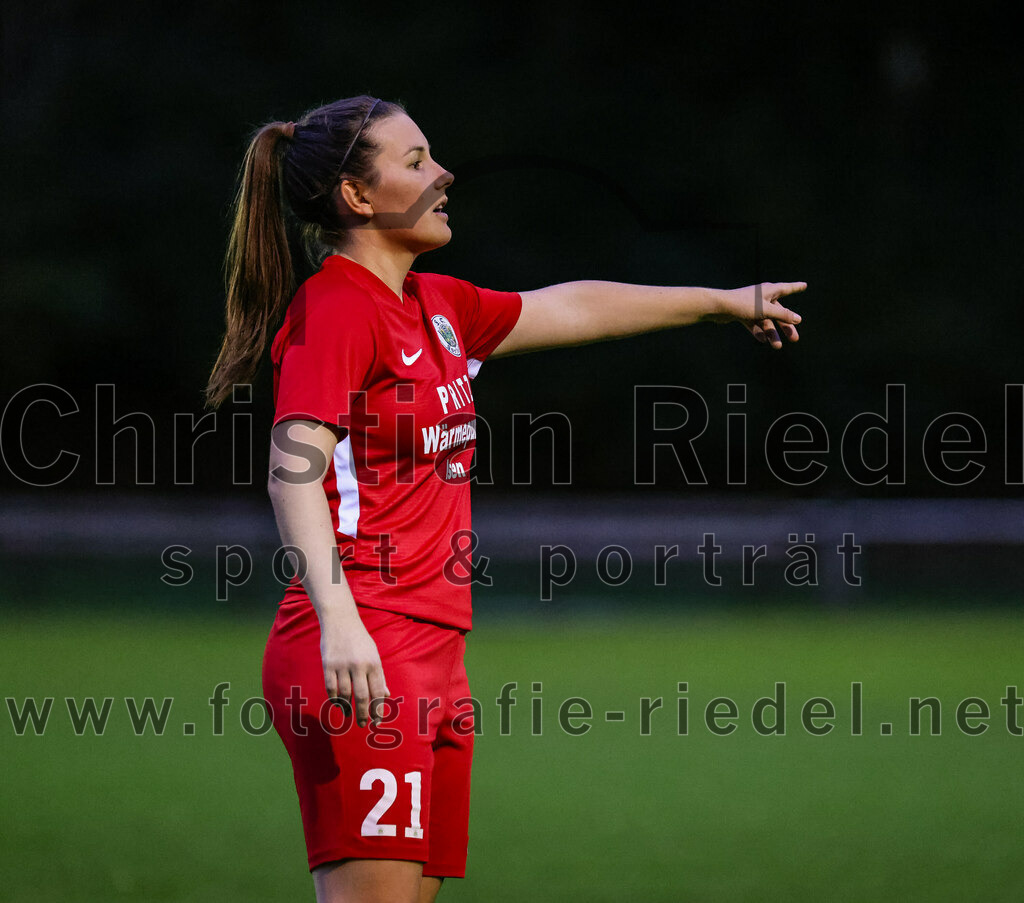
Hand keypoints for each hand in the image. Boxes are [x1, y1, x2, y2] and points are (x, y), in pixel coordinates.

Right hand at [319, 612, 389, 726]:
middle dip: (364, 714)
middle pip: (362, 696)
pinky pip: (330, 688)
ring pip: (345, 694)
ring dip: (347, 708)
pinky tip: (338, 705)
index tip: (377, 721)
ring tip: (350, 715)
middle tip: (364, 725)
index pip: (377, 691)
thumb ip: (379, 676)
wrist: (340, 620)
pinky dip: (334, 699)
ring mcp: (342, 665)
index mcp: (374, 663)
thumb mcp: (374, 654)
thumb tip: (386, 695)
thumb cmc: (360, 640)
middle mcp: (359, 665)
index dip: (378, 709)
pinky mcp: (328, 664)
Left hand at [707, 282, 806, 348]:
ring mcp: (752, 306)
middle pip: (778, 312)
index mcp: (769, 290)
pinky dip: (758, 332)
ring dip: (772, 333)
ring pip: (766, 321)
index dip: (796, 287)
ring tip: (777, 346)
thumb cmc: (743, 304)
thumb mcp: (766, 310)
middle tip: (795, 339)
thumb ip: (782, 315)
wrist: (718, 307)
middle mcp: (762, 297)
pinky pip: (754, 324)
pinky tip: (762, 340)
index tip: (804, 285)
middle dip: (786, 326)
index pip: (787, 288)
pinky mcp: (743, 314)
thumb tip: (798, 319)